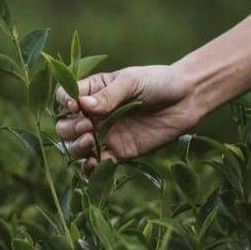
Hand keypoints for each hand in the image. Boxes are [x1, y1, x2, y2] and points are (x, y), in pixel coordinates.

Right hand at [55, 65, 199, 171]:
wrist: (186, 99)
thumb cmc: (157, 81)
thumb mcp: (132, 82)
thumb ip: (109, 95)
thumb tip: (82, 105)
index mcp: (93, 91)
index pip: (65, 97)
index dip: (64, 103)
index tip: (74, 106)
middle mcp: (94, 114)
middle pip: (65, 126)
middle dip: (69, 128)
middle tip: (87, 126)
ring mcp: (105, 135)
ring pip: (76, 147)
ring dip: (76, 147)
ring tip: (90, 141)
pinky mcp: (118, 153)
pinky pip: (97, 164)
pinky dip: (90, 168)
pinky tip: (94, 163)